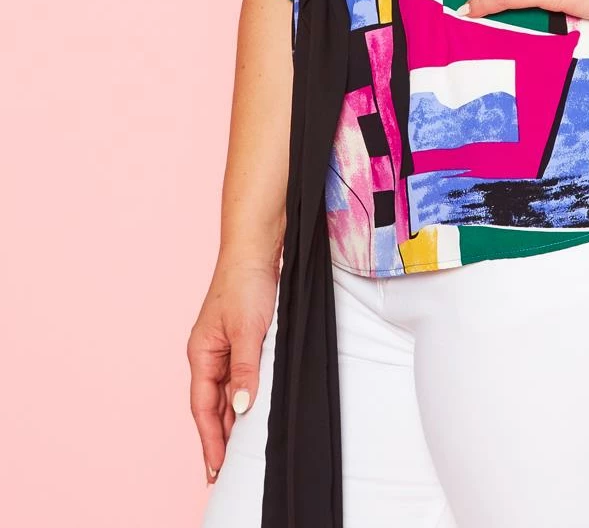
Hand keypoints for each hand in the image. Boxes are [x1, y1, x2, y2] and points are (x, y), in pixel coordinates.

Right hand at [187, 256, 276, 485]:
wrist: (257, 247)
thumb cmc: (246, 282)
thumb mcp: (247, 330)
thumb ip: (244, 370)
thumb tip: (240, 409)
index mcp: (201, 353)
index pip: (203, 408)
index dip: (210, 440)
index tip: (215, 469)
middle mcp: (209, 353)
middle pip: (211, 405)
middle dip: (217, 437)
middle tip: (224, 472)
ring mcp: (224, 346)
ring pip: (225, 393)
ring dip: (230, 420)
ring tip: (237, 452)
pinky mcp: (241, 338)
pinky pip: (239, 377)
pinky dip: (242, 397)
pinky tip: (251, 411)